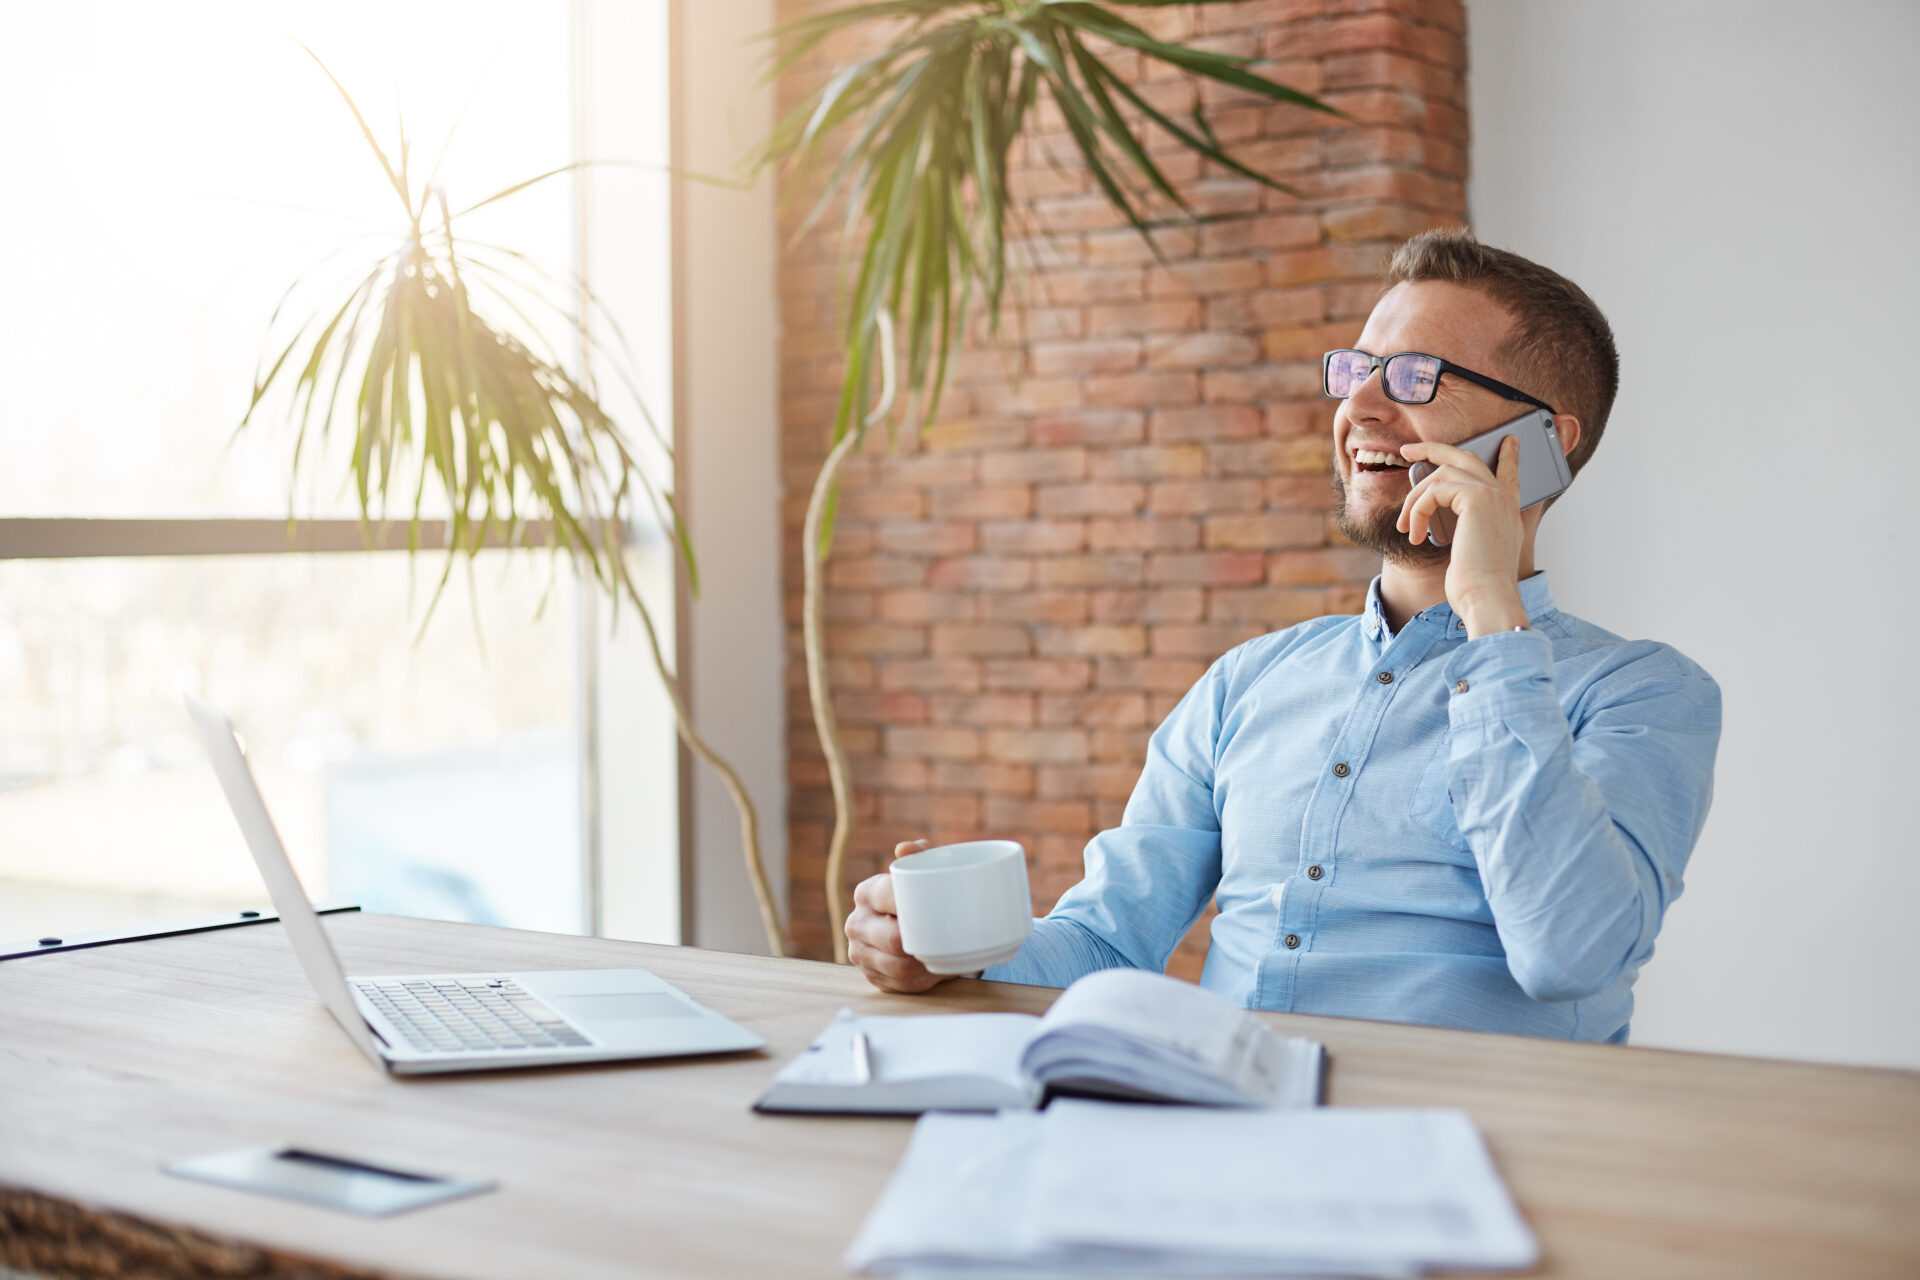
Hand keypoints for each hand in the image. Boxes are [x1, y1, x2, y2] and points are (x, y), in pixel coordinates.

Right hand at [844, 839, 952, 993]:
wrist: (919, 926)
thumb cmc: (924, 895)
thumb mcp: (925, 870)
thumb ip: (920, 855)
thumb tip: (904, 848)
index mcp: (866, 893)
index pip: (887, 898)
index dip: (913, 905)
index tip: (939, 908)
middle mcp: (856, 924)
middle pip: (892, 939)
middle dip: (922, 941)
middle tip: (949, 938)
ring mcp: (860, 954)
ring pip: (898, 967)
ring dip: (925, 965)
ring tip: (945, 956)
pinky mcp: (872, 977)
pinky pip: (901, 986)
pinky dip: (923, 981)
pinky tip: (934, 970)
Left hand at [1397, 435, 1529, 636]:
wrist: (1487, 597)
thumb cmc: (1476, 584)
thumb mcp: (1473, 550)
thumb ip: (1465, 526)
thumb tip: (1436, 509)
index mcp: (1508, 510)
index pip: (1509, 473)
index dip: (1507, 456)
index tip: (1508, 440)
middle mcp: (1503, 498)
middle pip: (1466, 457)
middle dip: (1433, 449)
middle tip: (1408, 449)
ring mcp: (1491, 494)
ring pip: (1442, 473)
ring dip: (1415, 498)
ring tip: (1406, 525)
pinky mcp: (1476, 497)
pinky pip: (1435, 490)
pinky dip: (1418, 510)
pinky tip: (1415, 533)